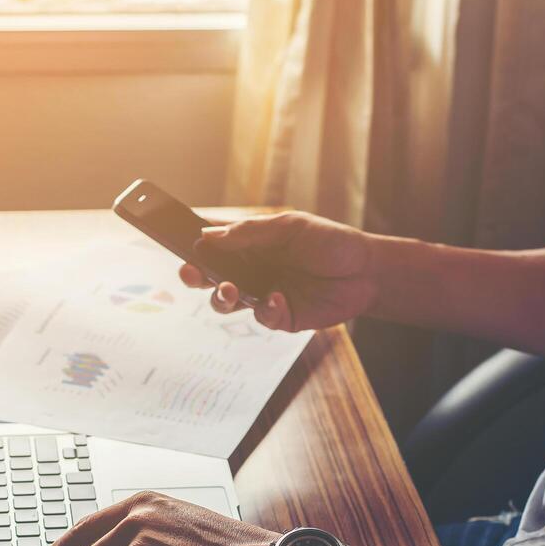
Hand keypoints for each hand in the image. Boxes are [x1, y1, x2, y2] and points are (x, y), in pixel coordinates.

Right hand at [181, 211, 377, 331]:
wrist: (366, 271)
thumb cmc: (330, 243)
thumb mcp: (290, 227)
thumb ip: (250, 233)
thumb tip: (209, 236)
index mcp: (251, 246)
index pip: (214, 246)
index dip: (194, 246)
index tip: (177, 243)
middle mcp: (252, 271)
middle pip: (211, 278)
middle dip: (195, 277)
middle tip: (191, 274)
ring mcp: (264, 295)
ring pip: (228, 302)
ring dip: (222, 297)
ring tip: (230, 290)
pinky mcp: (281, 317)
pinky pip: (262, 317)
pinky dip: (265, 309)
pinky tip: (277, 298)